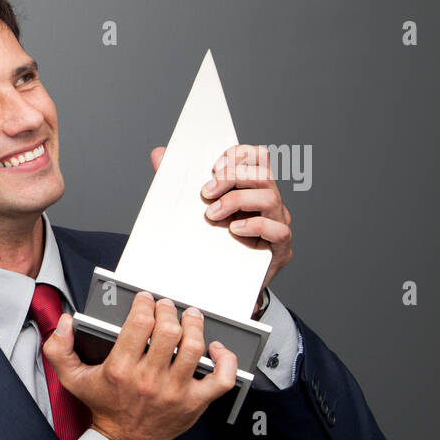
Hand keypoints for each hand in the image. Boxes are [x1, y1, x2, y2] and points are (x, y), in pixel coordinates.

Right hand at [43, 291, 238, 439]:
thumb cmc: (104, 408)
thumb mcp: (72, 379)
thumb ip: (59, 349)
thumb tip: (65, 323)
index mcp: (121, 369)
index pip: (140, 323)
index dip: (144, 303)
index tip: (145, 300)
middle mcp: (150, 379)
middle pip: (170, 331)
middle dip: (169, 310)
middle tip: (167, 306)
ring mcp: (175, 391)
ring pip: (195, 348)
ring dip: (195, 326)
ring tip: (190, 317)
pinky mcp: (195, 402)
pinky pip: (222, 378)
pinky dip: (225, 360)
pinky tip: (216, 349)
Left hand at [149, 144, 293, 317]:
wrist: (222, 285)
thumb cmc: (211, 242)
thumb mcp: (193, 209)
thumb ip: (178, 181)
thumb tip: (159, 154)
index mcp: (251, 187)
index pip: (257, 156)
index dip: (238, 155)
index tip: (214, 167)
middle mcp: (268, 202)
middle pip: (262, 174)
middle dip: (232, 178)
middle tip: (206, 193)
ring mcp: (277, 223)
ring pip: (270, 197)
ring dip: (237, 201)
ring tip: (213, 214)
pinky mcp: (280, 248)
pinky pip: (278, 229)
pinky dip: (255, 225)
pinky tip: (235, 229)